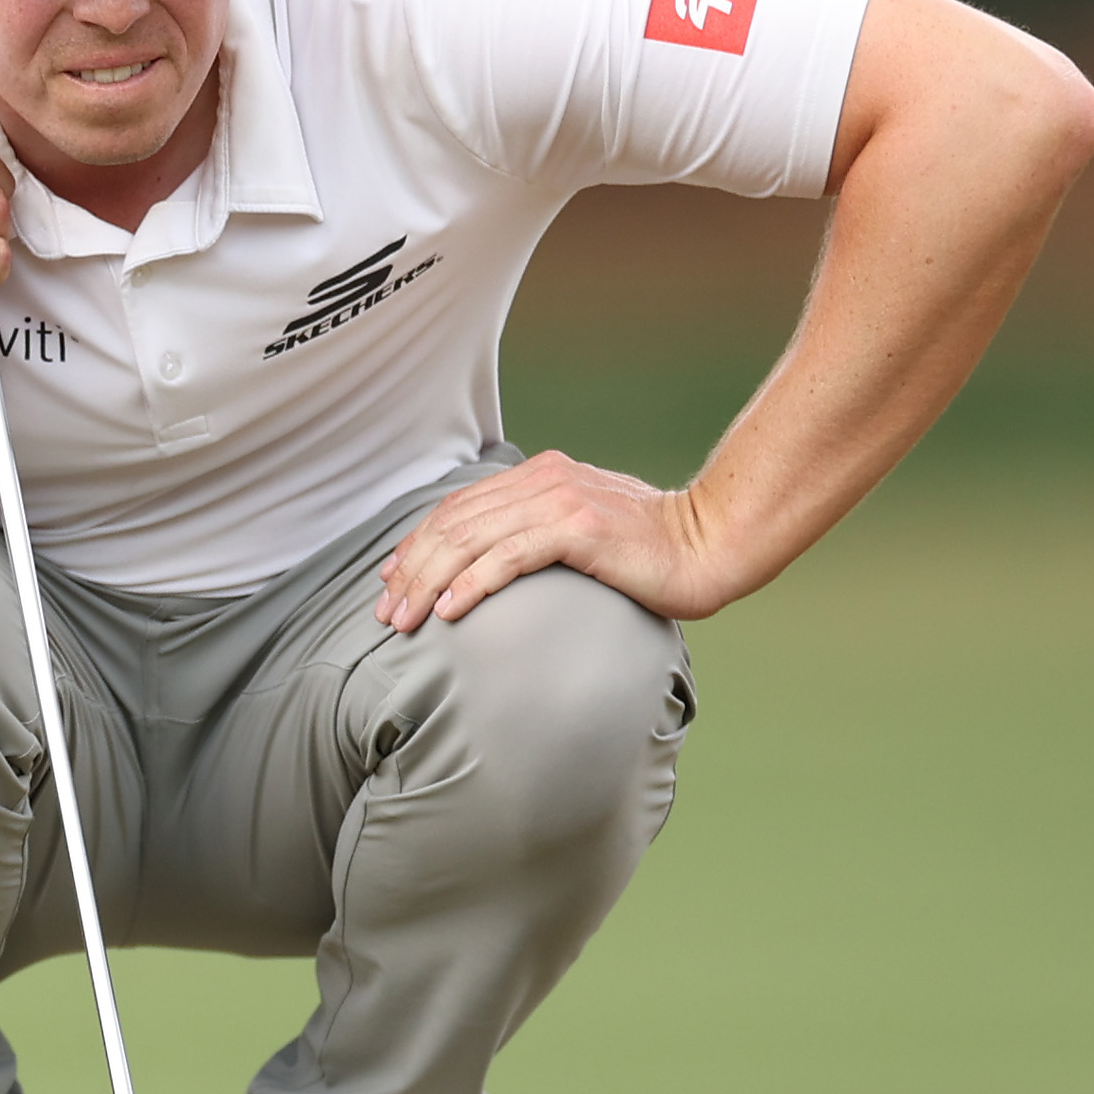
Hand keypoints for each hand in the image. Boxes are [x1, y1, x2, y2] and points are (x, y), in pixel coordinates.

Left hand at [373, 451, 737, 630]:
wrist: (709, 545)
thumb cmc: (650, 550)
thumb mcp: (583, 531)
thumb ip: (540, 533)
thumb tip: (492, 565)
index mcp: (540, 475)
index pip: (459, 507)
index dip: (416, 543)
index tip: (389, 578)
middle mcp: (543, 479)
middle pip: (454, 522)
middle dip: (410, 569)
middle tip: (385, 611)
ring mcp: (560, 501)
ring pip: (471, 539)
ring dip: (428, 581)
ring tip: (402, 618)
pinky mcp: (578, 529)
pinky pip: (508, 557)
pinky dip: (470, 584)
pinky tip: (447, 611)